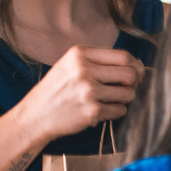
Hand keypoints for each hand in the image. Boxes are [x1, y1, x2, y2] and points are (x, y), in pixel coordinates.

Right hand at [14, 47, 145, 145]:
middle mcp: (84, 70)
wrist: (34, 116)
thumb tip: (136, 65)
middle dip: (133, 83)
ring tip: (110, 100)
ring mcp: (88, 91)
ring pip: (128, 93)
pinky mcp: (91, 111)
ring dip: (124, 99)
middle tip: (125, 88)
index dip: (135, 66)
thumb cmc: (56, 90)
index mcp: (80, 54)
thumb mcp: (70, 65)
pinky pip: (120, 110)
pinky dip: (116, 112)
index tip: (136, 74)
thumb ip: (98, 61)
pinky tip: (102, 111)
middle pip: (130, 73)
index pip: (123, 56)